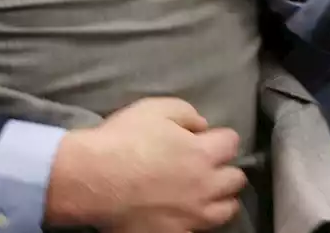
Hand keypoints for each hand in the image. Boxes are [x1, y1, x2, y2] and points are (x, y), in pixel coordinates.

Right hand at [44, 97, 245, 231]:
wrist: (94, 178)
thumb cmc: (123, 139)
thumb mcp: (153, 108)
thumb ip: (185, 113)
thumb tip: (202, 126)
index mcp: (203, 154)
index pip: (232, 142)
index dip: (220, 137)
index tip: (208, 137)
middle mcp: (206, 187)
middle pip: (235, 179)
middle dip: (224, 168)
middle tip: (206, 164)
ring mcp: (193, 216)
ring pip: (226, 210)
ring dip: (219, 198)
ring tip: (203, 192)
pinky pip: (199, 229)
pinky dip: (195, 219)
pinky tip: (182, 210)